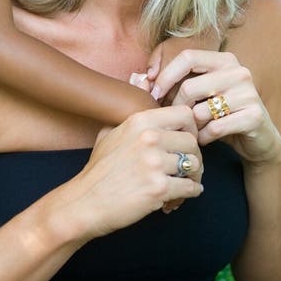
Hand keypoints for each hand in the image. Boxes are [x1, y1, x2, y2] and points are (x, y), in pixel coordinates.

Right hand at [68, 106, 203, 239]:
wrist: (85, 201)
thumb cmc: (99, 168)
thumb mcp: (110, 131)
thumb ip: (131, 108)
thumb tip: (143, 79)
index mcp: (140, 121)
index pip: (184, 114)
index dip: (191, 128)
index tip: (186, 141)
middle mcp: (149, 138)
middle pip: (192, 142)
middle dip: (194, 157)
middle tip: (187, 168)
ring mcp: (154, 163)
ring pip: (194, 166)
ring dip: (193, 177)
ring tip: (182, 184)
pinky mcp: (158, 188)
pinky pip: (190, 188)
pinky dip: (190, 193)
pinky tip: (178, 197)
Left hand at [151, 49, 280, 165]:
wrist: (257, 140)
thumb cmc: (218, 114)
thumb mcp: (198, 94)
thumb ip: (171, 83)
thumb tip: (139, 77)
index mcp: (224, 59)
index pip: (187, 56)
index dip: (166, 75)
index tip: (154, 95)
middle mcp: (238, 70)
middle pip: (190, 86)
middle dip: (176, 107)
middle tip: (173, 120)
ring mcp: (249, 92)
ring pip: (201, 110)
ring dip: (191, 125)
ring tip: (192, 130)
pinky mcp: (254, 115)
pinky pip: (215, 128)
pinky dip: (204, 137)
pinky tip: (205, 139)